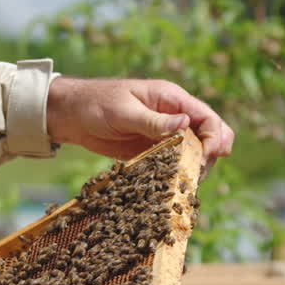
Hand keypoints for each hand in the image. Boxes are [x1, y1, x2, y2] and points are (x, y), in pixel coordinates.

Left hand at [46, 77, 234, 168]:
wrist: (71, 115)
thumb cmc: (96, 103)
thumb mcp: (124, 112)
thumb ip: (154, 120)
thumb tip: (186, 124)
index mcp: (171, 98)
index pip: (207, 117)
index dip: (213, 138)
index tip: (205, 158)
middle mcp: (174, 115)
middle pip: (209, 136)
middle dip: (209, 155)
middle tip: (196, 174)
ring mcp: (165, 134)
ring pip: (195, 152)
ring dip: (194, 167)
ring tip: (184, 184)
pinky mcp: (154, 150)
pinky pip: (174, 163)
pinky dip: (177, 174)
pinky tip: (172, 186)